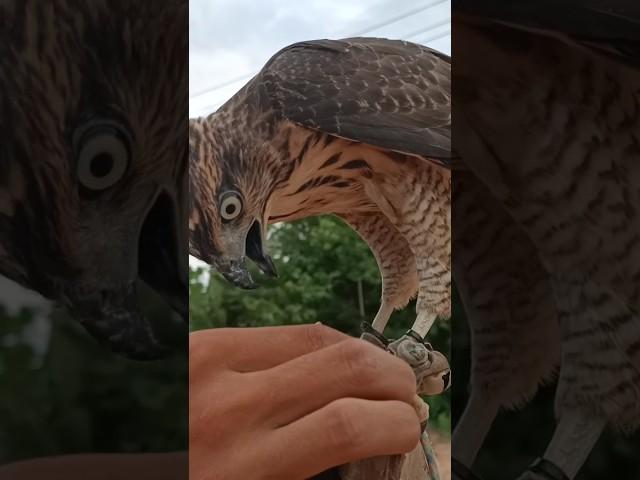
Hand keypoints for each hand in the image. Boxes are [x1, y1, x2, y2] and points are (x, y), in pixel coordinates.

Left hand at [190, 324, 420, 479]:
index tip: (407, 432)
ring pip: (318, 338)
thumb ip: (307, 470)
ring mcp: (213, 364)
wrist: (110, 477)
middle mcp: (230, 409)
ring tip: (381, 376)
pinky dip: (322, 345)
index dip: (396, 425)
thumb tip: (365, 442)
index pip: (346, 424)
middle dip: (394, 379)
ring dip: (364, 355)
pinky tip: (334, 363)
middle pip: (344, 366)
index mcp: (244, 470)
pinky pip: (283, 333)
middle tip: (406, 398)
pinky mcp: (203, 343)